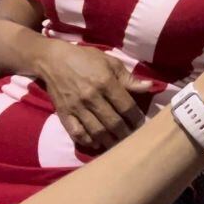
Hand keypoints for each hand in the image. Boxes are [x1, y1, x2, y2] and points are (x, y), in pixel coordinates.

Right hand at [36, 41, 152, 149]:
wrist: (53, 60)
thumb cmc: (86, 58)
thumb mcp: (110, 62)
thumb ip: (129, 78)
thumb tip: (149, 86)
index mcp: (105, 83)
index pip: (126, 106)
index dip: (136, 118)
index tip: (142, 124)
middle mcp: (91, 97)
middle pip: (113, 122)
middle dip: (126, 133)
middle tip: (133, 138)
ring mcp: (76, 107)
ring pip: (97, 131)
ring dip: (110, 141)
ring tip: (119, 144)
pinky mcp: (63, 114)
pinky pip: (76, 133)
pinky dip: (87, 141)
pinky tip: (96, 143)